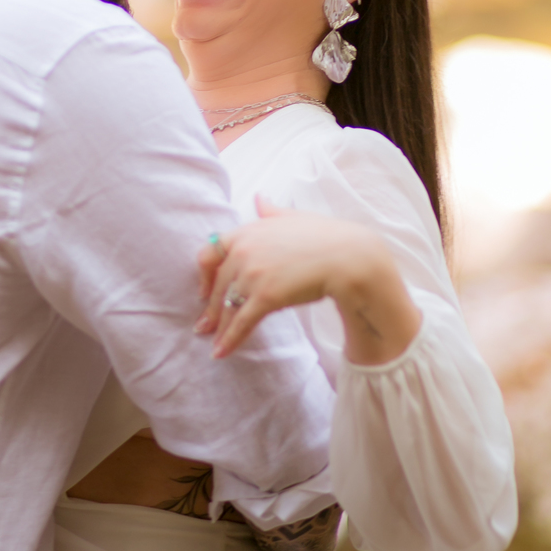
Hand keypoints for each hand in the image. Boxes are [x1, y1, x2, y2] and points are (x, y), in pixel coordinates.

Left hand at [197, 200, 339, 354]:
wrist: (348, 256)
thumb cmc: (326, 236)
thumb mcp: (293, 217)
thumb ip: (271, 211)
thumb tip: (259, 198)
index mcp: (247, 231)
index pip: (209, 253)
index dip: (204, 275)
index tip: (203, 289)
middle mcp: (243, 251)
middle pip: (217, 285)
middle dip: (210, 308)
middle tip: (204, 324)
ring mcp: (252, 274)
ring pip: (227, 306)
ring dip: (219, 328)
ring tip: (213, 343)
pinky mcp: (265, 296)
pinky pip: (241, 322)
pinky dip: (229, 339)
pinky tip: (221, 352)